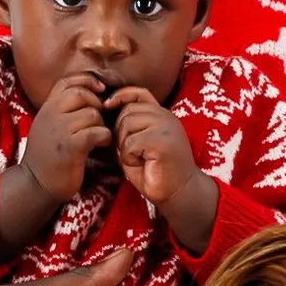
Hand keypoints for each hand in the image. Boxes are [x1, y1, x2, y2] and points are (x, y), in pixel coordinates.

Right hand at [22, 73, 112, 203]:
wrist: (35, 185)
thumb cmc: (47, 157)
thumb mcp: (49, 126)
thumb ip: (62, 110)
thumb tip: (91, 94)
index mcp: (46, 108)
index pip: (67, 81)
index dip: (87, 80)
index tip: (100, 89)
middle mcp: (50, 115)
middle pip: (81, 93)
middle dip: (96, 104)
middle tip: (99, 121)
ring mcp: (60, 130)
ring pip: (92, 114)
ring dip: (101, 125)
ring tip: (98, 137)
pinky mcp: (71, 146)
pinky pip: (97, 132)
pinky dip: (104, 138)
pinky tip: (100, 145)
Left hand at [108, 87, 217, 251]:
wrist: (180, 193)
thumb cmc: (156, 171)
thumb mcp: (138, 144)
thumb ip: (128, 127)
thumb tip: (106, 113)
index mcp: (161, 115)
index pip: (138, 93)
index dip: (120, 96)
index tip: (107, 105)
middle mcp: (165, 117)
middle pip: (127, 110)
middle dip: (119, 132)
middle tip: (130, 152)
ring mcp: (166, 127)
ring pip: (127, 124)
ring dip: (124, 145)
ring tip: (137, 159)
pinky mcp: (163, 141)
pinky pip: (131, 142)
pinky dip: (129, 156)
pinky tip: (141, 164)